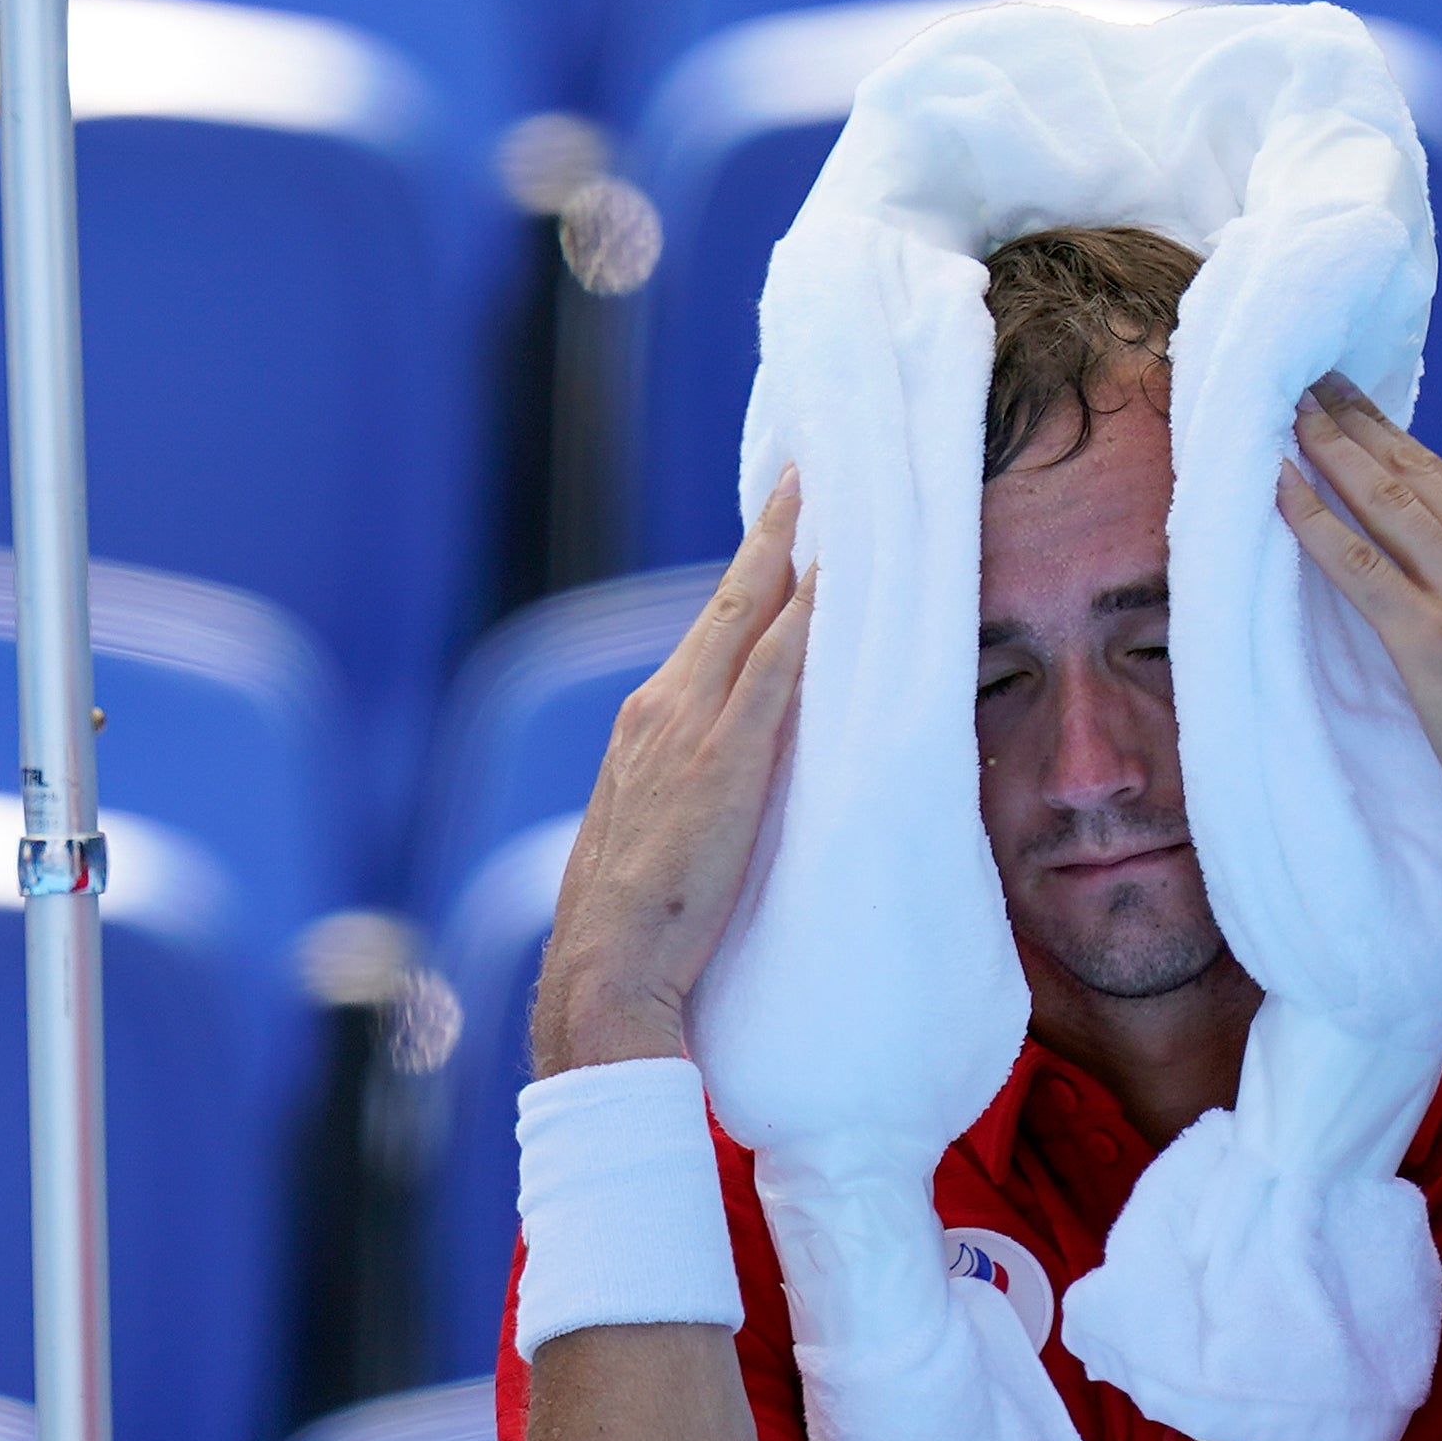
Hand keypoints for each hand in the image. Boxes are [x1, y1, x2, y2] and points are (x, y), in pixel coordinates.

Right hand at [533, 473, 815, 1073]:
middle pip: (731, 599)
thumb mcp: (669, 832)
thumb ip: (700, 783)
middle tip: (815, 465)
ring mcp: (688, 728)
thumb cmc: (642, 927)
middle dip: (773, 528)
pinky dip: (802, 614)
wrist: (606, 975)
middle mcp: (661, 707)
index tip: (786, 513)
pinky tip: (833, 574)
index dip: (752, 567)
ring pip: (751, 615)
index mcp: (647, 724)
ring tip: (835, 492)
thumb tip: (754, 764)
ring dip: (793, 550)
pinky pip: (773, 668)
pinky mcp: (722, 759)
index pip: (714, 628)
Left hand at [1276, 376, 1441, 906]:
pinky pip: (1357, 568)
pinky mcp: (1431, 645)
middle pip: (1411, 477)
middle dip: (1355, 427)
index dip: (1396, 443)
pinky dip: (1313, 523)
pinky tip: (1279, 490)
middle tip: (1307, 384)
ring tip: (1284, 414)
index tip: (1357, 409)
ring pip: (1383, 505)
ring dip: (1327, 453)